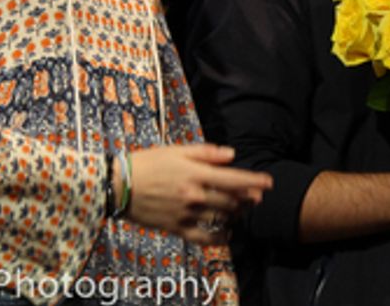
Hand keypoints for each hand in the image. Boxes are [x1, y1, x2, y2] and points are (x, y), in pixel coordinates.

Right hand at [125, 143, 271, 244]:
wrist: (119, 185)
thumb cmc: (148, 162)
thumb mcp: (177, 151)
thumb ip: (206, 153)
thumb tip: (232, 155)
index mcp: (196, 174)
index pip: (234, 179)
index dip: (254, 181)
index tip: (270, 182)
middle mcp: (194, 195)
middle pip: (232, 200)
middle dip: (248, 198)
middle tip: (256, 196)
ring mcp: (186, 214)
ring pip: (221, 218)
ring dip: (237, 214)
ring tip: (242, 210)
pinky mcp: (177, 228)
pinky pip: (203, 238)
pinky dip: (219, 237)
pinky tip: (227, 234)